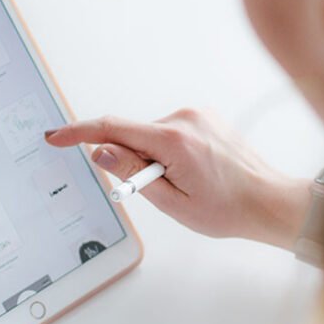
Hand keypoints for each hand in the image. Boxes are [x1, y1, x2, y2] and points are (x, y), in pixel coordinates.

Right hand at [46, 109, 311, 249]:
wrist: (267, 200)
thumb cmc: (226, 209)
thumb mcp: (171, 201)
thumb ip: (132, 173)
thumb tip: (101, 151)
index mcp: (174, 140)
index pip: (112, 128)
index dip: (78, 133)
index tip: (56, 137)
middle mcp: (184, 118)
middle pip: (130, 133)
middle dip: (128, 159)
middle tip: (154, 189)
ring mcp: (195, 114)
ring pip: (148, 134)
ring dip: (149, 156)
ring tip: (181, 182)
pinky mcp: (201, 116)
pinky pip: (166, 131)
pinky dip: (164, 150)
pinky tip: (189, 169)